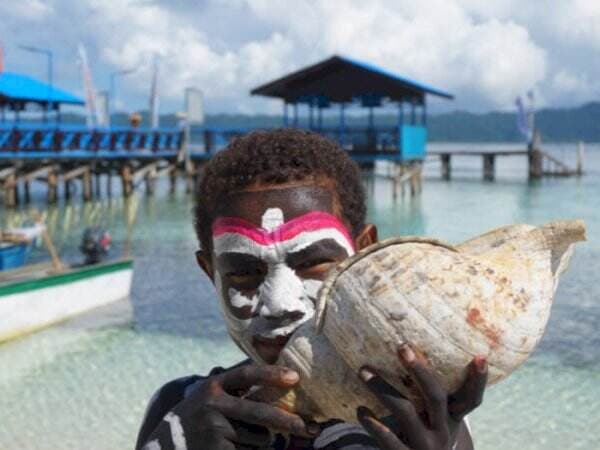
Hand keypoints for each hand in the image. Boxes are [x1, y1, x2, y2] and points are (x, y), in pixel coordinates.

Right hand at [143, 365, 315, 449]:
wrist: (164, 446)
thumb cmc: (198, 416)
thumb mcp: (210, 394)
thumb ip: (237, 387)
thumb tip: (279, 378)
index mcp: (214, 386)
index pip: (247, 374)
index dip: (271, 374)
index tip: (294, 377)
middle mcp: (213, 405)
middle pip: (260, 413)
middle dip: (289, 422)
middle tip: (311, 428)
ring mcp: (214, 430)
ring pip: (257, 438)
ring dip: (259, 442)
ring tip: (236, 439)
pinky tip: (231, 448)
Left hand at [356, 344, 487, 449]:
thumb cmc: (423, 433)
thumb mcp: (433, 418)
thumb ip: (426, 393)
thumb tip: (407, 348)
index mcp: (452, 418)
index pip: (471, 399)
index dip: (477, 380)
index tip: (480, 356)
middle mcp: (442, 432)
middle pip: (436, 397)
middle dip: (421, 371)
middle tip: (402, 348)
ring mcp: (424, 445)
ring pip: (406, 413)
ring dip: (382, 389)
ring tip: (363, 371)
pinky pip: (388, 439)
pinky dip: (373, 424)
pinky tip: (361, 410)